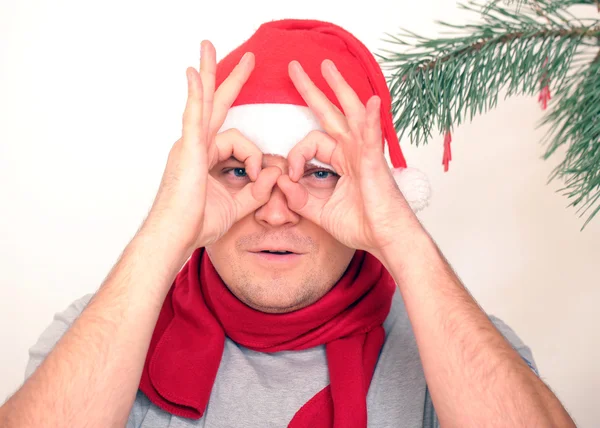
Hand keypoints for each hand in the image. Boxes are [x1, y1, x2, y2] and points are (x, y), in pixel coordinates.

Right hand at [144, 41, 280, 253]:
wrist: (175, 237)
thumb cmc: (197, 224)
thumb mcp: (238, 205)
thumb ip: (258, 190)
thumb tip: (276, 174)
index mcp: (206, 157)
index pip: (238, 141)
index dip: (255, 156)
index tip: (260, 177)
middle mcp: (196, 145)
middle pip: (215, 104)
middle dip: (229, 79)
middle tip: (245, 58)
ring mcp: (190, 144)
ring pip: (204, 102)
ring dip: (209, 73)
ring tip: (207, 45)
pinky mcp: (188, 149)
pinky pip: (193, 115)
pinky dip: (195, 94)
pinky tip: (195, 72)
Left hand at [277, 59, 419, 257]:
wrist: (386, 240)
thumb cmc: (362, 225)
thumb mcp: (321, 211)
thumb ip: (300, 198)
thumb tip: (280, 181)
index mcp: (342, 160)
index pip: (311, 142)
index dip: (296, 155)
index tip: (291, 176)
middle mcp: (353, 151)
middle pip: (331, 113)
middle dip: (313, 90)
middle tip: (296, 68)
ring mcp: (365, 154)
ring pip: (351, 113)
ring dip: (339, 88)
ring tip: (326, 66)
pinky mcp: (374, 165)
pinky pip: (371, 138)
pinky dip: (371, 120)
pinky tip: (371, 102)